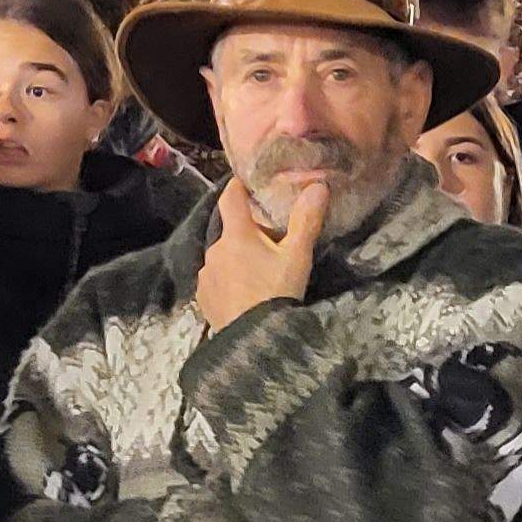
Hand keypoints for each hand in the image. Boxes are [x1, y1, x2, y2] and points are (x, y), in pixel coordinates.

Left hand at [196, 178, 326, 331]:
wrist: (254, 340)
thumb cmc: (277, 292)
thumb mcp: (297, 257)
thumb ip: (306, 220)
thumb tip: (318, 186)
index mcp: (237, 235)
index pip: (231, 199)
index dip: (238, 187)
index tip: (245, 182)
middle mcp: (214, 249)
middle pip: (230, 233)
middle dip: (245, 234)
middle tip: (267, 242)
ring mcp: (205, 275)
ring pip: (222, 258)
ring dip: (235, 260)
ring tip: (256, 274)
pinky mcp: (203, 297)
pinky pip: (215, 281)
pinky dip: (227, 282)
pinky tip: (242, 294)